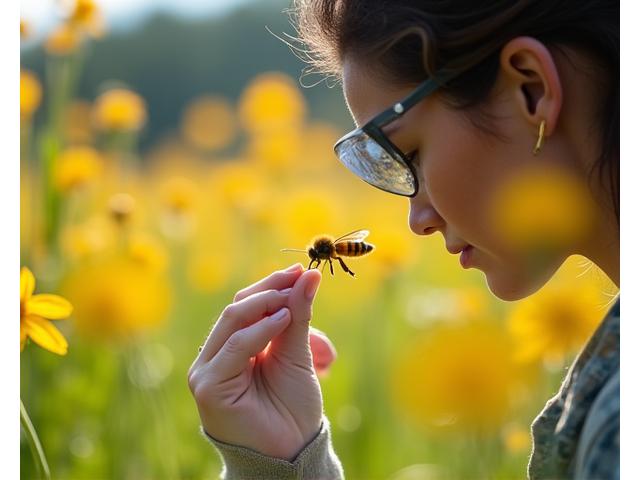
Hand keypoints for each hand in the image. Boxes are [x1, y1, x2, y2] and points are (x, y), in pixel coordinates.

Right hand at [188, 264, 334, 460]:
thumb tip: (309, 274)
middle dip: (270, 290)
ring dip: (266, 304)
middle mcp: (215, 356)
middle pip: (237, 308)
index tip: (301, 269)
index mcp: (232, 348)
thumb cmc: (293, 406)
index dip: (272, 285)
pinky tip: (284, 318)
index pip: (245, 306)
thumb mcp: (297, 353)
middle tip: (298, 276)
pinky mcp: (208, 385)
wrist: (292, 450)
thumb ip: (298, 315)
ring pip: (233, 320)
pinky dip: (260, 329)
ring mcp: (207, 370)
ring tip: (294, 300)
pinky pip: (235, 345)